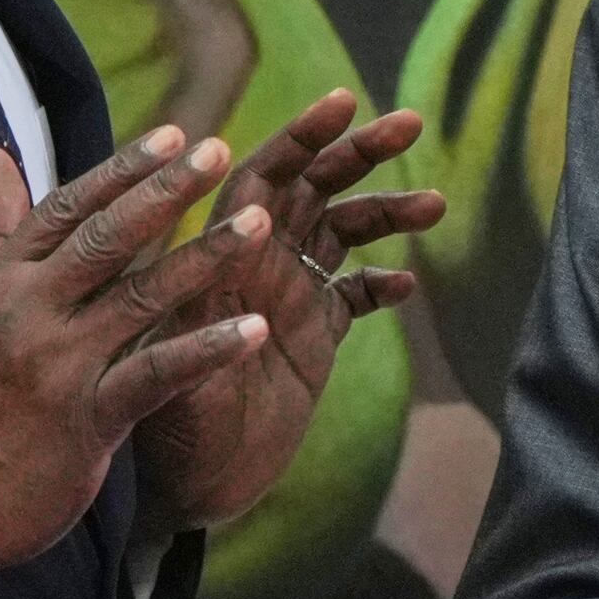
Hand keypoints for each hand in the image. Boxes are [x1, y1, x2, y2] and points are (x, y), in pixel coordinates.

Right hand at [0, 128, 280, 569]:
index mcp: (4, 279)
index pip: (66, 207)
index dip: (121, 169)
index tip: (172, 135)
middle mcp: (31, 309)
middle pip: (106, 237)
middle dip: (166, 191)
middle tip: (220, 150)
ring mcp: (61, 362)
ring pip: (141, 296)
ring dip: (203, 257)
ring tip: (258, 225)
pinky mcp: (89, 416)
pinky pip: (157, 373)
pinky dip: (206, 349)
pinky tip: (253, 329)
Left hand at [134, 90, 444, 526]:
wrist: (183, 494)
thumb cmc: (162, 437)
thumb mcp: (177, 377)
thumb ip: (210, 321)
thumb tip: (249, 253)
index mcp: (217, 261)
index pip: (260, 178)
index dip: (300, 137)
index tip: (343, 104)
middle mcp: (254, 266)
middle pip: (312, 189)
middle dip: (359, 152)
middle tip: (411, 123)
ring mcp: (287, 299)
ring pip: (343, 233)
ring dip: (386, 210)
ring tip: (436, 203)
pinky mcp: (313, 340)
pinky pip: (353, 296)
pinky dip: (381, 282)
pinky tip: (406, 282)